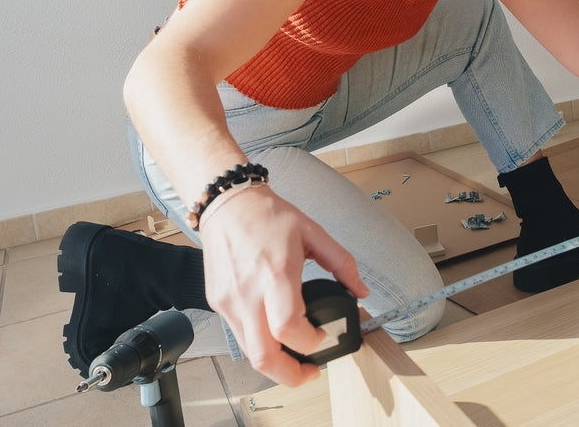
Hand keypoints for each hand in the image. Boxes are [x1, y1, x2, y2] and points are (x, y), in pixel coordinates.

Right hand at [198, 185, 368, 385]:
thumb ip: (342, 263)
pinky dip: (259, 344)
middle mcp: (248, 293)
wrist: (228, 204)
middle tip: (311, 373)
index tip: (325, 336)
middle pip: (264, 357)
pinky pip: (240, 336)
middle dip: (291, 376)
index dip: (311, 343)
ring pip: (250, 353)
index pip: (289, 329)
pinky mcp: (217, 303)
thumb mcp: (313, 232)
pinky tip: (275, 336)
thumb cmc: (269, 215)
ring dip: (275, 365)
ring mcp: (229, 301)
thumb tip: (361, 291)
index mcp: (275, 273)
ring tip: (296, 359)